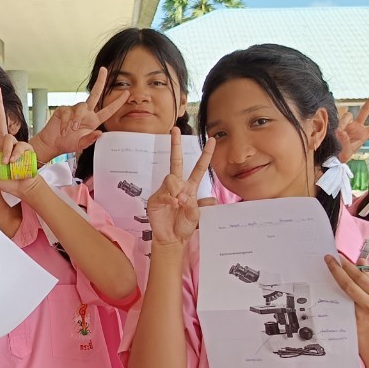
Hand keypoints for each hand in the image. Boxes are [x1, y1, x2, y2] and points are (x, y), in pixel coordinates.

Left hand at [0, 86, 43, 199]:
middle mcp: (1, 142)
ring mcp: (13, 143)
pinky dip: (15, 156)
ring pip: (8, 139)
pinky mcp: (24, 147)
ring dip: (7, 153)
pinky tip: (14, 163)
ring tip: (7, 164)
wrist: (21, 185)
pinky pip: (19, 146)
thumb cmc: (6, 180)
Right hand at [31, 66, 128, 162]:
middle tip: (104, 70)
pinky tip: (63, 130)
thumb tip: (99, 133)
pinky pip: (68, 112)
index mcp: (94, 120)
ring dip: (77, 119)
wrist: (53, 143)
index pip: (108, 110)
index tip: (127, 93)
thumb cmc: (68, 143)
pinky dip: (66, 122)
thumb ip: (90, 140)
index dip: (118, 102)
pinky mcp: (64, 109)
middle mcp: (86, 112)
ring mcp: (74, 109)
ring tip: (71, 129)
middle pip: (95, 94)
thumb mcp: (81, 145)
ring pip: (81, 106)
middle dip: (100, 81)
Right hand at [146, 128, 215, 246]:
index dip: (206, 155)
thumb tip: (186, 196)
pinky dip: (169, 199)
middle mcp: (178, 186)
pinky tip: (173, 205)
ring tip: (179, 202)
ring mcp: (166, 191)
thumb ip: (197, 205)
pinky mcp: (156, 198)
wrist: (172, 238)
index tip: (212, 141)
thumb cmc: (184, 226)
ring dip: (177, 189)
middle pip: (176, 161)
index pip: (199, 168)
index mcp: (190, 187)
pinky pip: (163, 192)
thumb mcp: (198, 216)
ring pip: (171, 178)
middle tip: (175, 129)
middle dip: (175, 145)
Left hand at [325, 253, 368, 344]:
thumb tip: (361, 260)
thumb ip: (367, 277)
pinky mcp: (348, 321)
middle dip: (337, 270)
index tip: (338, 256)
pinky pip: (337, 304)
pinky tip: (324, 285)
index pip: (360, 277)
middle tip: (328, 259)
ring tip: (325, 269)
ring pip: (342, 294)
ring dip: (332, 280)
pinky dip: (330, 293)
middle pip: (349, 284)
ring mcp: (358, 314)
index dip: (348, 266)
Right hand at [336, 88, 368, 162]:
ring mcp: (347, 123)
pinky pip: (338, 119)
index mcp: (364, 134)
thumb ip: (345, 141)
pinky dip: (336, 125)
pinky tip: (333, 133)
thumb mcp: (346, 153)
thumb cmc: (340, 157)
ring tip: (338, 134)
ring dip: (343, 123)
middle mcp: (356, 126)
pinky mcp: (337, 123)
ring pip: (347, 115)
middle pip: (366, 109)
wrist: (330, 156)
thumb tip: (341, 131)